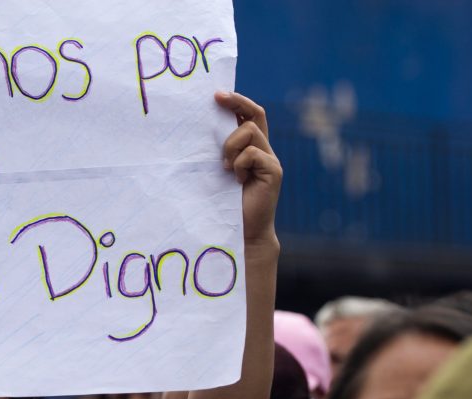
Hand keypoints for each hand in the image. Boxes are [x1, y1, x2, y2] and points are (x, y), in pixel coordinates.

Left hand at [215, 92, 281, 250]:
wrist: (241, 232)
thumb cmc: (223, 204)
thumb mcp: (216, 172)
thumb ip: (216, 153)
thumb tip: (198, 130)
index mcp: (250, 149)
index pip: (250, 115)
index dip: (237, 101)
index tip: (216, 94)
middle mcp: (264, 150)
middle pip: (256, 114)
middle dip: (237, 102)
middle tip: (217, 98)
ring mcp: (270, 160)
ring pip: (249, 132)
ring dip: (230, 146)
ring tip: (224, 167)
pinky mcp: (274, 172)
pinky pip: (252, 153)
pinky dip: (238, 163)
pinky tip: (235, 180)